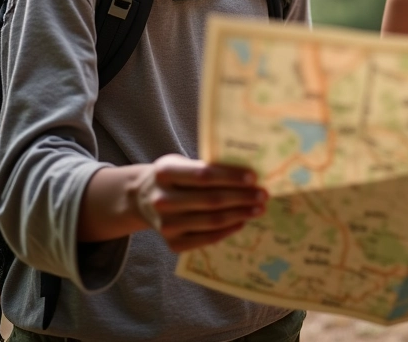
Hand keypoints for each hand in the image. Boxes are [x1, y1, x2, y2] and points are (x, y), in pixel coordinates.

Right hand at [132, 154, 266, 251]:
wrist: (144, 199)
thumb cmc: (174, 176)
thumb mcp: (182, 163)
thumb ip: (207, 167)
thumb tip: (248, 174)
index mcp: (165, 172)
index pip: (204, 175)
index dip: (231, 177)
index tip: (254, 177)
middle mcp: (162, 200)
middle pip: (211, 200)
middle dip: (242, 197)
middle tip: (263, 194)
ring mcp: (166, 225)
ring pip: (212, 220)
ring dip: (240, 214)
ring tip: (258, 208)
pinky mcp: (172, 243)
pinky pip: (207, 239)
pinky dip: (228, 230)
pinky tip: (242, 221)